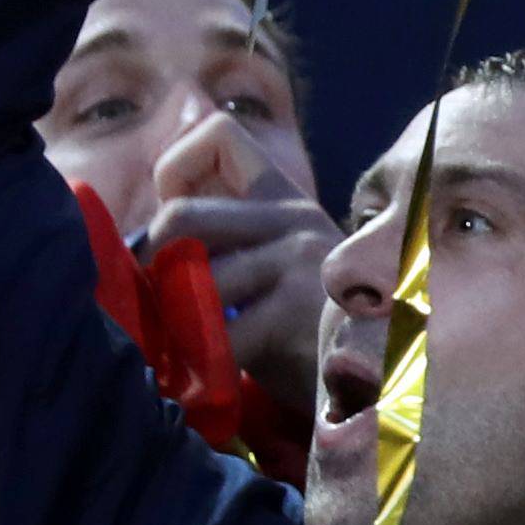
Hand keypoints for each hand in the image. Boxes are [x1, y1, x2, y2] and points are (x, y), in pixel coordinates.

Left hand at [147, 114, 336, 418]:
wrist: (383, 389)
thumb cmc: (308, 338)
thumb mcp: (272, 274)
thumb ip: (224, 247)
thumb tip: (141, 248)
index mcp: (283, 200)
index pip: (218, 134)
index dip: (177, 169)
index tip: (176, 227)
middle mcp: (293, 218)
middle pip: (179, 217)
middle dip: (154, 269)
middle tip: (157, 310)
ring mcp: (298, 260)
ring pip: (193, 280)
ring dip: (174, 325)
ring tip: (179, 353)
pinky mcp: (297, 311)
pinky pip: (218, 335)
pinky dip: (198, 366)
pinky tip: (203, 382)